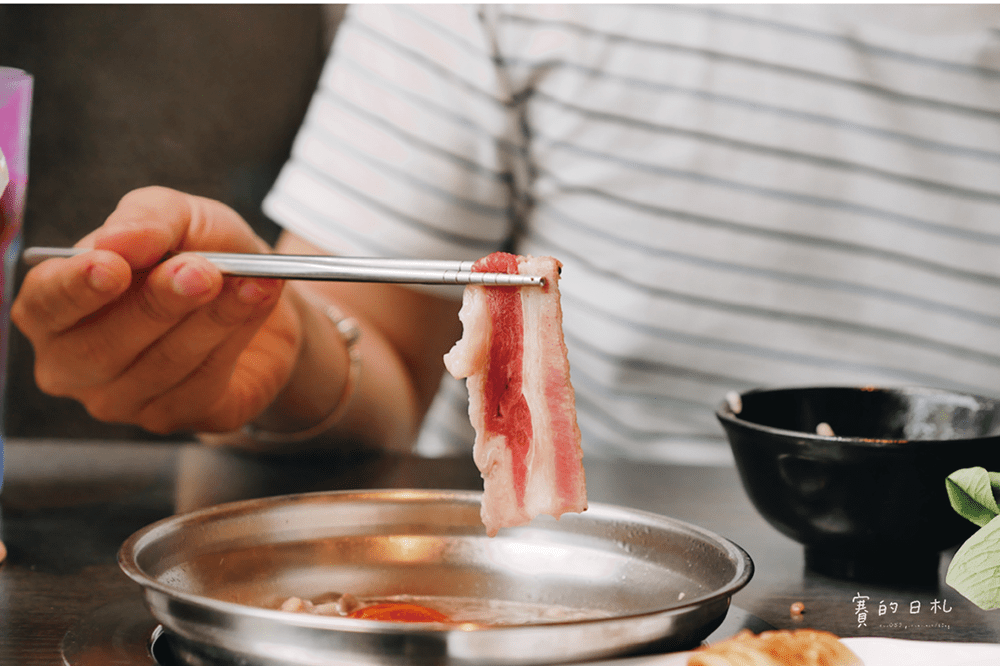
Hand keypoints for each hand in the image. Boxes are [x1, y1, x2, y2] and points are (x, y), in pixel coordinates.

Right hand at [12, 186, 297, 433]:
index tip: (113, 267)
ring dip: (214, 318)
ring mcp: (123, 401)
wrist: (259, 291)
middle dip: (159, 304)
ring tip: (252, 282)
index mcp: (54, 307)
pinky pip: (204, 384)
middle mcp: (75, 364)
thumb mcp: (180, 216)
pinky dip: (236, 337)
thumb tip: (118, 240)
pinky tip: (258, 303)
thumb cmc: (200, 251)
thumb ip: (148, 219)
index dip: (76, 289)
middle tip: (204, 272)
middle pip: (103, 346)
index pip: (45, 306)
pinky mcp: (178, 417)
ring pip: (163, 365)